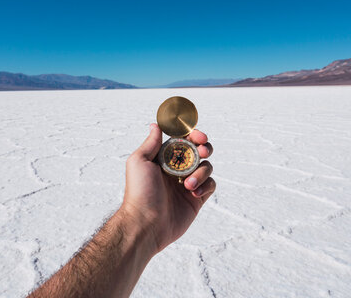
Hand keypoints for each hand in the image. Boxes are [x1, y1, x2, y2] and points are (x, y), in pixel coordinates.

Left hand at [122, 123, 215, 252]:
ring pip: (206, 167)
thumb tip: (155, 125)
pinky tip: (193, 192)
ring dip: (201, 171)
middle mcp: (177, 169)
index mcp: (164, 159)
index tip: (198, 135)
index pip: (183, 140)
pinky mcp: (196, 199)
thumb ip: (152, 143)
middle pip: (199, 151)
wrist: (146, 224)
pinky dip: (205, 185)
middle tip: (203, 151)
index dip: (193, 135)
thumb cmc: (139, 192)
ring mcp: (188, 184)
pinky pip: (211, 185)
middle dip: (204, 148)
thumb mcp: (140, 161)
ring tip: (187, 184)